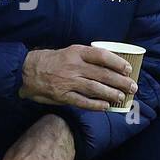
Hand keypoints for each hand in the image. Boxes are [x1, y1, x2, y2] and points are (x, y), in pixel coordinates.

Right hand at [19, 46, 137, 111]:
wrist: (26, 71)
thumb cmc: (50, 61)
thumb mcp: (68, 52)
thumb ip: (85, 58)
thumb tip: (107, 65)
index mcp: (76, 52)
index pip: (102, 56)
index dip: (117, 62)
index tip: (128, 69)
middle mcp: (74, 66)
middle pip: (103, 74)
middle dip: (120, 81)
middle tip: (132, 87)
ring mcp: (68, 82)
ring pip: (95, 88)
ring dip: (111, 94)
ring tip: (122, 98)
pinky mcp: (63, 95)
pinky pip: (82, 101)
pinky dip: (95, 105)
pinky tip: (105, 107)